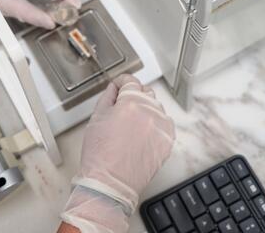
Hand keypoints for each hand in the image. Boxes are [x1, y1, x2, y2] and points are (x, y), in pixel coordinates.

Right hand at [61, 75, 174, 232]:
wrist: (111, 182)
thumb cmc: (101, 155)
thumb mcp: (96, 118)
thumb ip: (107, 97)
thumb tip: (114, 88)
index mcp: (131, 103)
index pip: (131, 81)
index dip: (122, 82)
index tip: (119, 86)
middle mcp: (150, 112)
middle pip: (145, 92)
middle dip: (133, 96)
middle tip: (121, 108)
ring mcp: (162, 127)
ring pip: (156, 107)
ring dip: (145, 110)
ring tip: (130, 125)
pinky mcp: (168, 141)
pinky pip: (163, 124)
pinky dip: (154, 125)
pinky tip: (141, 135)